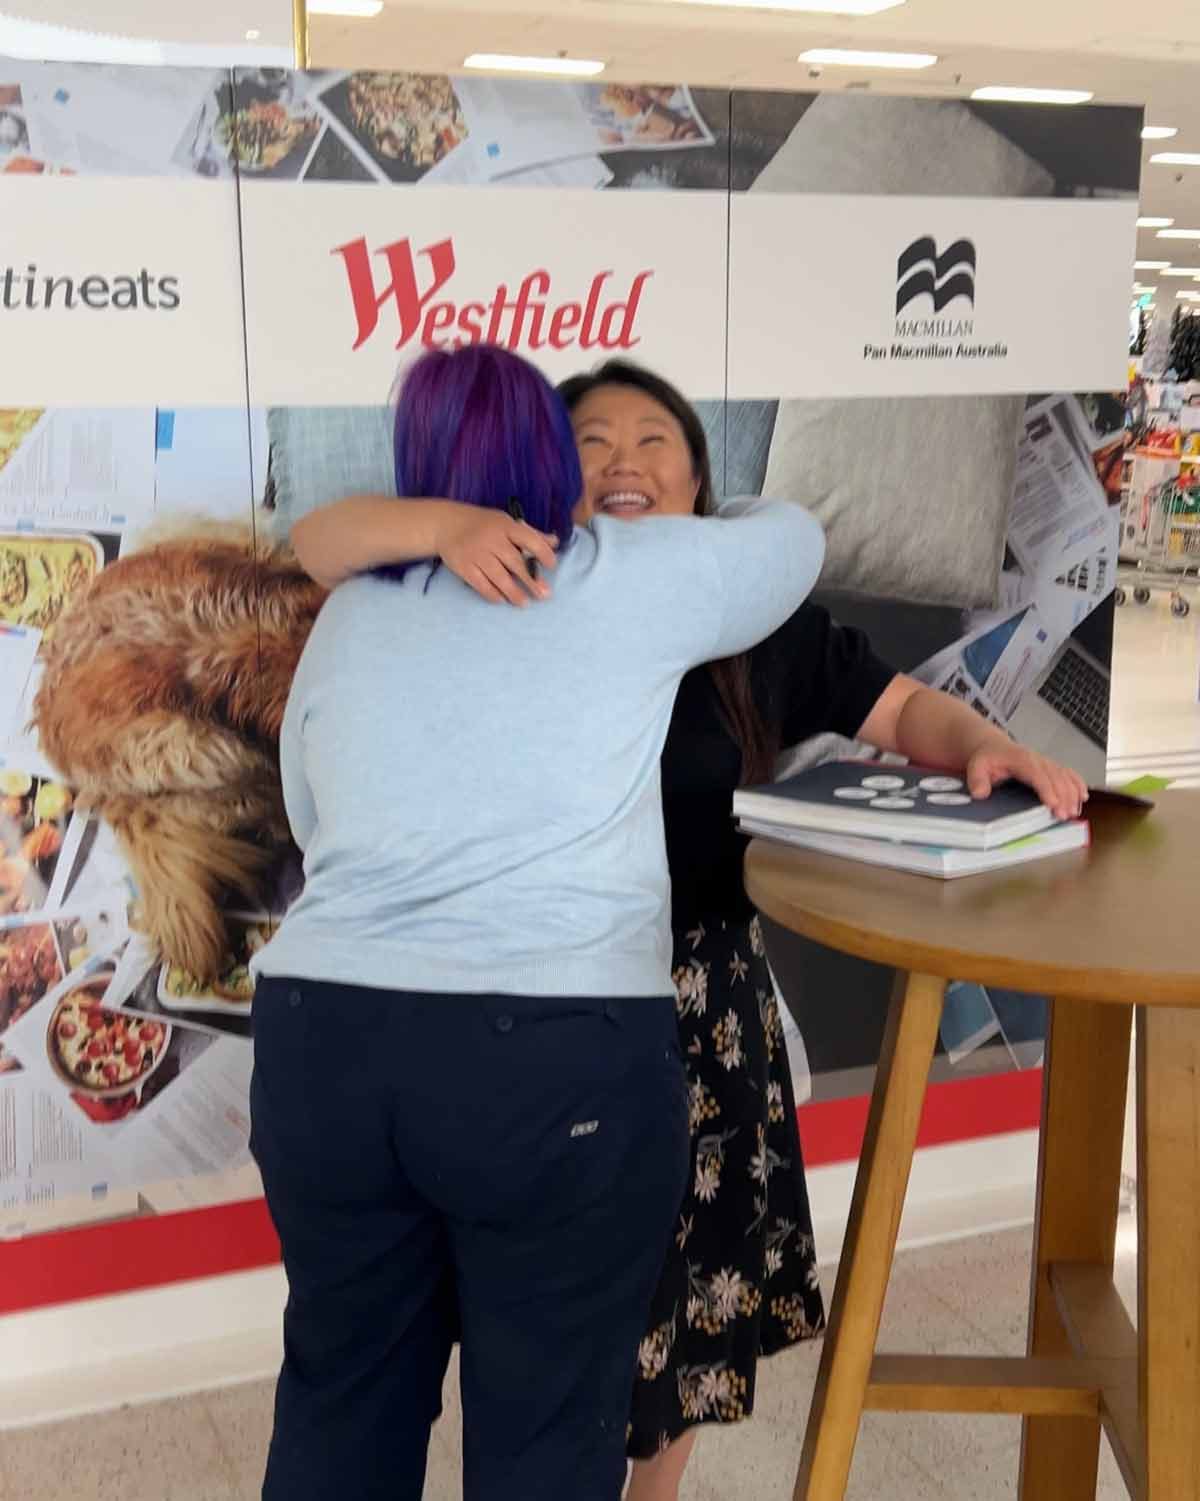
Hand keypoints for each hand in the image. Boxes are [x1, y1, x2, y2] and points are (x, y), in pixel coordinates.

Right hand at [436, 504, 558, 605]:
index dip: (542, 552)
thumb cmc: (483, 524)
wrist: (446, 524)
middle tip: (544, 594)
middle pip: (515, 562)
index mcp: (506, 526)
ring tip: (524, 603)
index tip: (551, 565)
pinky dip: (492, 594)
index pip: (528, 538)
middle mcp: (491, 539)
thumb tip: (554, 542)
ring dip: (513, 592)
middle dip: (531, 580)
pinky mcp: (464, 567)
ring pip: (498, 577)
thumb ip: (530, 534)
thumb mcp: (506, 522)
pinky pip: (481, 584)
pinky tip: (502, 599)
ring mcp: (476, 554)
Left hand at [964, 743, 1088, 821]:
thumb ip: (977, 780)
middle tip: (1065, 815)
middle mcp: (1038, 760)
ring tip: (1074, 811)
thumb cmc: (988, 758)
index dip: (1046, 789)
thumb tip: (980, 793)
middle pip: (1056, 778)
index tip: (1053, 804)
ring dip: (1073, 793)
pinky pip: (1069, 774)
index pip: (1037, 774)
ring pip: (1066, 776)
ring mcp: (1047, 763)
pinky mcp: (1052, 768)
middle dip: (1063, 797)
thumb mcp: (976, 766)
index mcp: (1021, 759)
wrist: (994, 747)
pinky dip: (1078, 784)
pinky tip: (1083, 796)